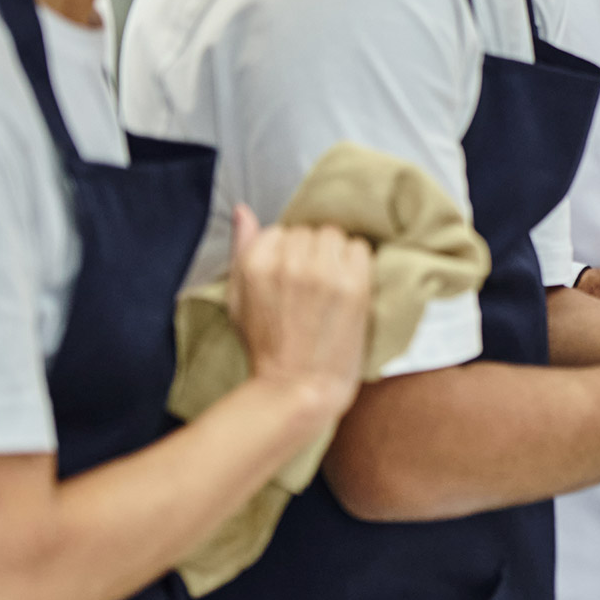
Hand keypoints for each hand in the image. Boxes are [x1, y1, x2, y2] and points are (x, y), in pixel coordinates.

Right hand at [227, 204, 373, 418]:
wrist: (297, 387)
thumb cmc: (267, 348)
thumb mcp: (237, 299)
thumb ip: (241, 250)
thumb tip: (243, 212)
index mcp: (255, 262)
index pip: (283, 230)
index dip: (291, 254)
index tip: (293, 279)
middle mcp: (287, 261)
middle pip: (312, 231)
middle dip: (315, 254)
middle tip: (315, 286)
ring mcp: (322, 272)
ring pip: (337, 236)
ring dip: (338, 257)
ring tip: (332, 288)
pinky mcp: (352, 284)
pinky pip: (361, 249)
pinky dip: (359, 266)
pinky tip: (349, 291)